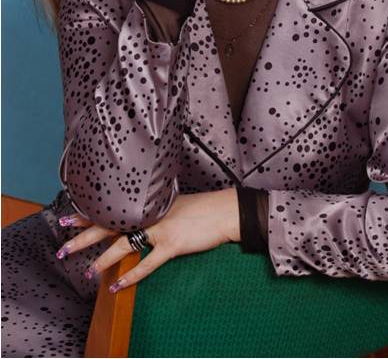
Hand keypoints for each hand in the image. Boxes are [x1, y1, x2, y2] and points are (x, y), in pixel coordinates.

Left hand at [56, 188, 239, 291]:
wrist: (222, 210)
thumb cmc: (199, 208)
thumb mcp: (170, 204)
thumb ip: (152, 211)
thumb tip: (134, 220)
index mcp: (146, 204)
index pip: (111, 209)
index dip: (88, 214)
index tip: (67, 218)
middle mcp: (148, 214)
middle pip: (109, 226)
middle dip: (84, 237)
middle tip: (63, 247)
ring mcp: (159, 229)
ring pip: (123, 245)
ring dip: (103, 259)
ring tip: (87, 271)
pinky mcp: (172, 244)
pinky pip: (148, 263)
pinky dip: (132, 275)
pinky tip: (118, 285)